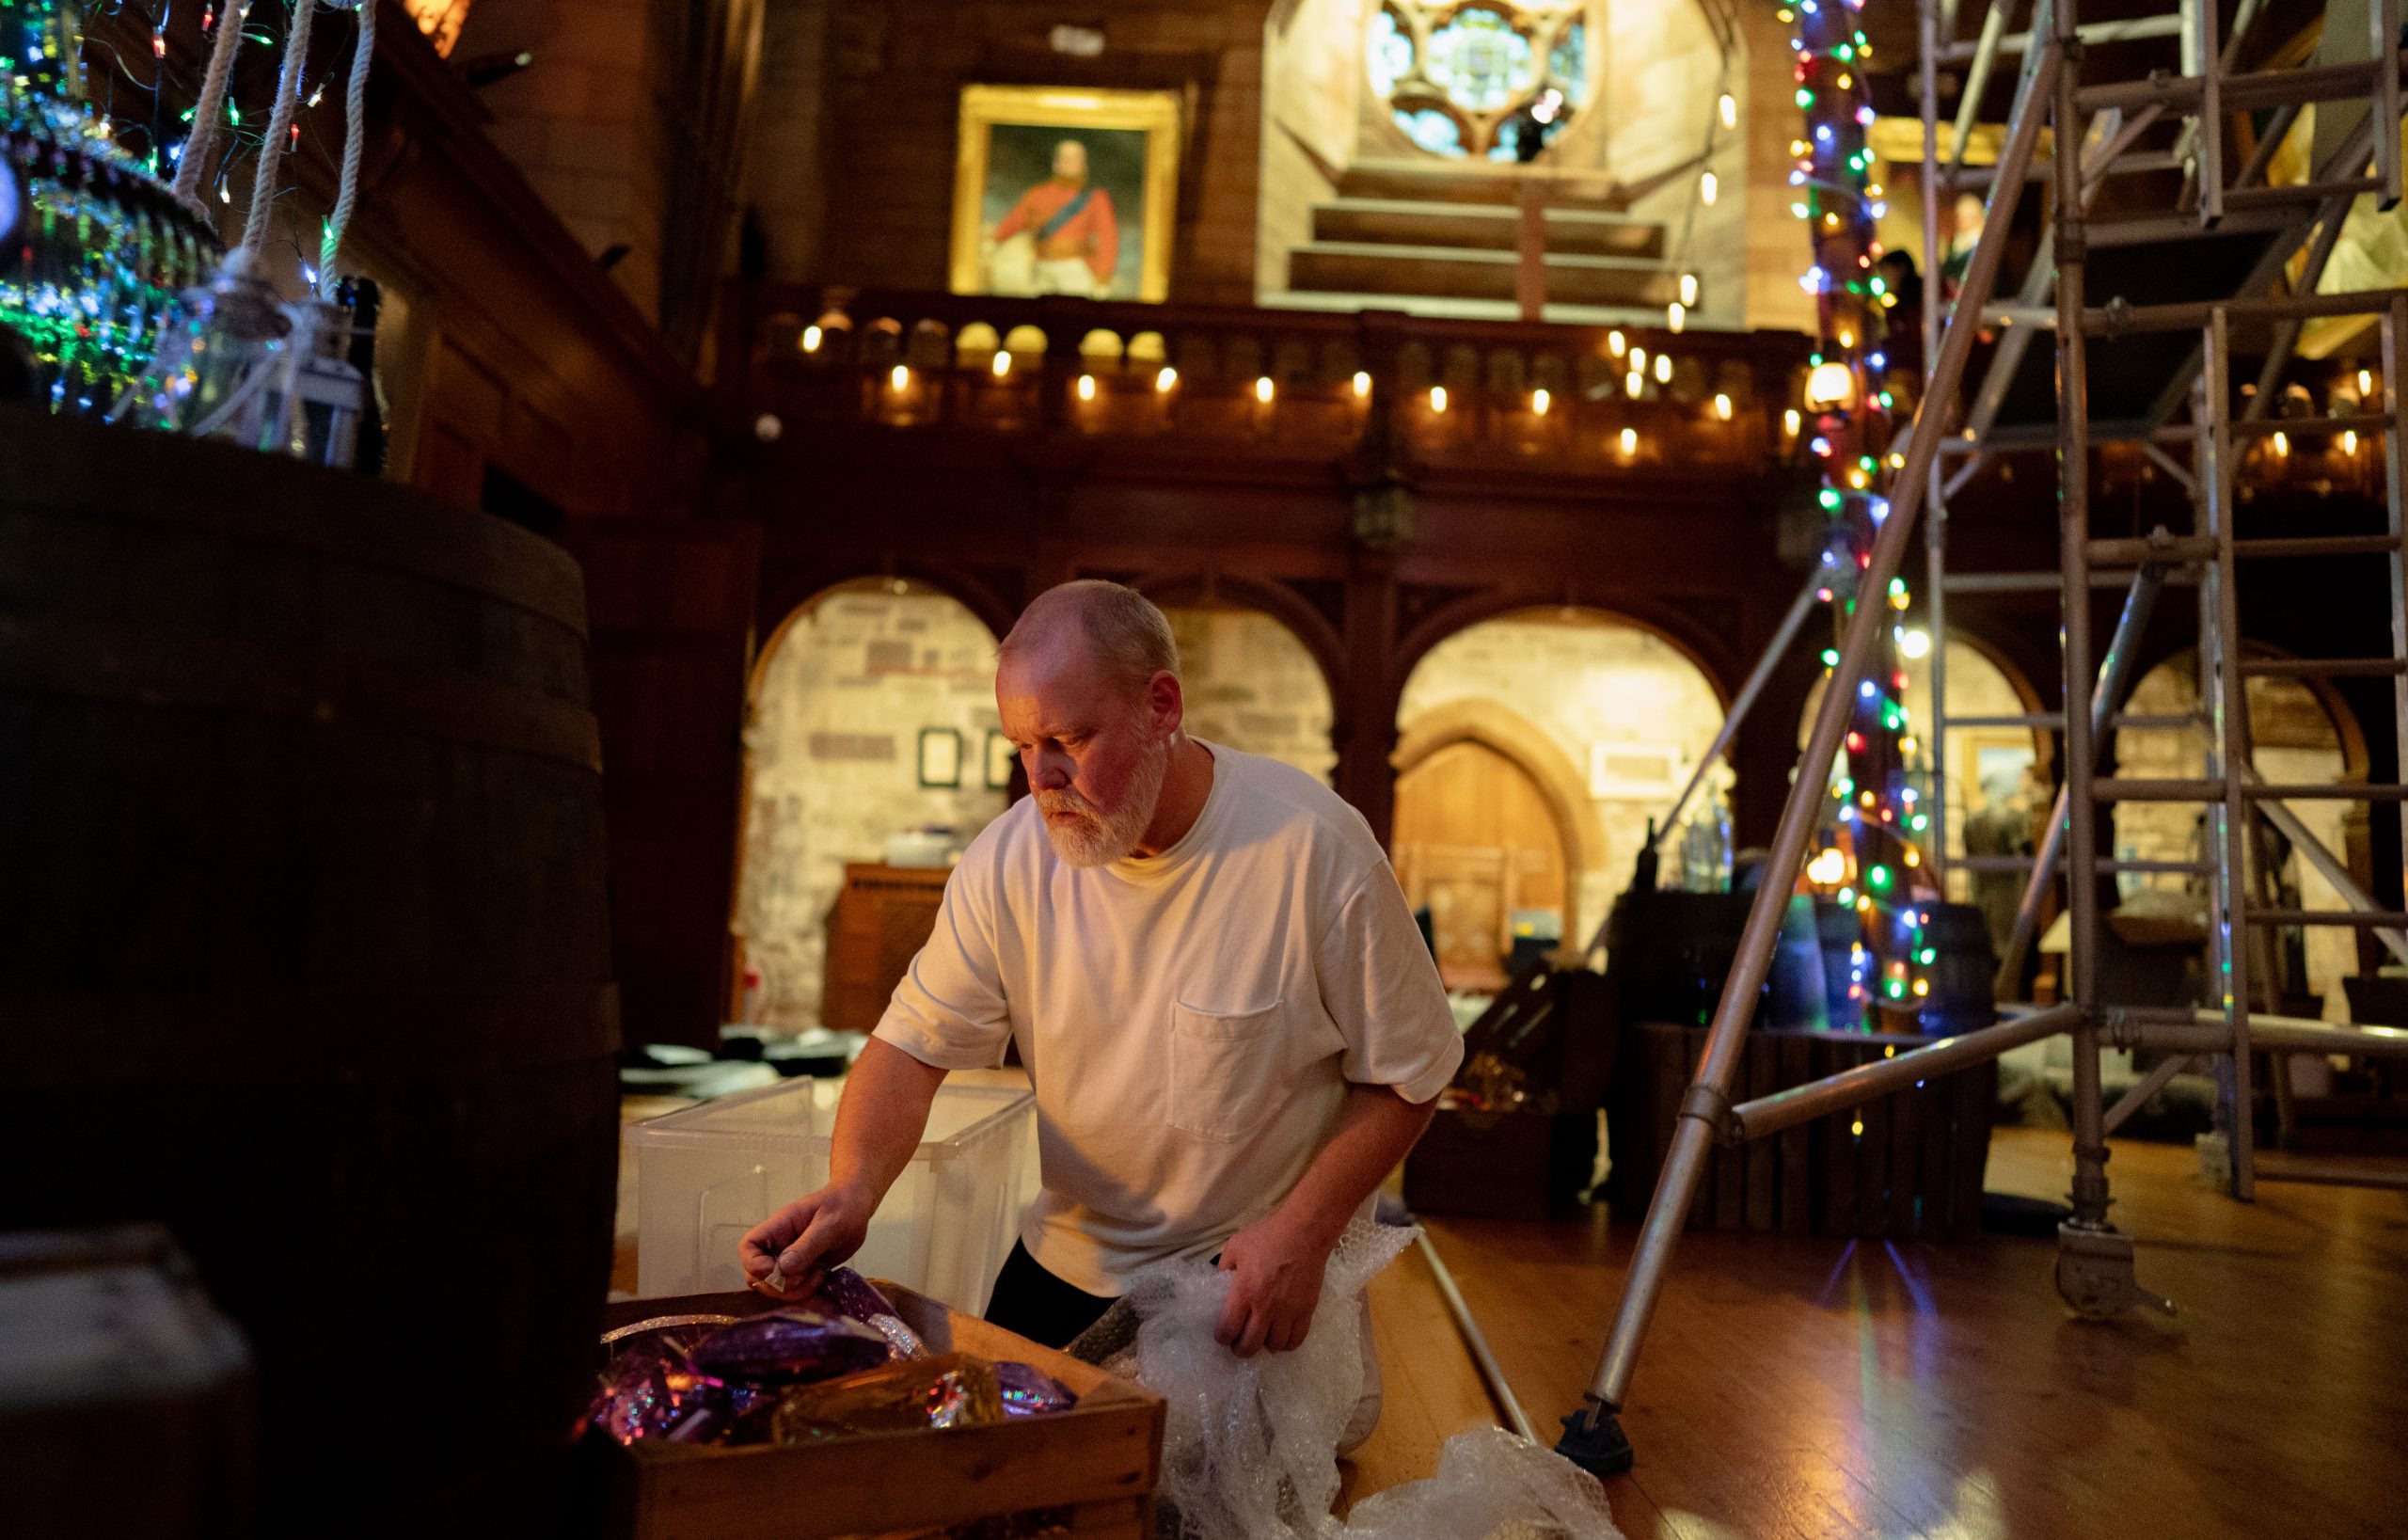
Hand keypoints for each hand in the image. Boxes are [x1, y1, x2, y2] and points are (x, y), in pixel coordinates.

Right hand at [739, 1182, 873, 1299]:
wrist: (856, 1208)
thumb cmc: (842, 1206)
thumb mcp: (829, 1223)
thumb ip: (808, 1245)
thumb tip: (784, 1268)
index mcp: (778, 1228)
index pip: (748, 1247)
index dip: (756, 1264)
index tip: (779, 1269)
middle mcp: (779, 1247)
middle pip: (758, 1276)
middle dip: (781, 1285)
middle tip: (809, 1274)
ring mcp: (790, 1262)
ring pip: (777, 1289)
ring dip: (798, 1292)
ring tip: (821, 1275)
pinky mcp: (803, 1274)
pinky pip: (797, 1294)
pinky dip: (809, 1299)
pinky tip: (827, 1297)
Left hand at [1213, 1213, 1335, 1356]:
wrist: (1304, 1233)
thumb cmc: (1267, 1237)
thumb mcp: (1235, 1246)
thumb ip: (1224, 1268)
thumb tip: (1220, 1283)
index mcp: (1244, 1292)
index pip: (1228, 1330)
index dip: (1222, 1337)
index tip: (1222, 1335)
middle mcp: (1265, 1307)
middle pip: (1249, 1346)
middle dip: (1240, 1349)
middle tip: (1239, 1343)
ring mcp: (1288, 1312)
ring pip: (1274, 1346)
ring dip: (1264, 1344)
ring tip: (1262, 1335)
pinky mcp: (1306, 1311)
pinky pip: (1296, 1340)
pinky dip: (1286, 1343)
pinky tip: (1281, 1335)